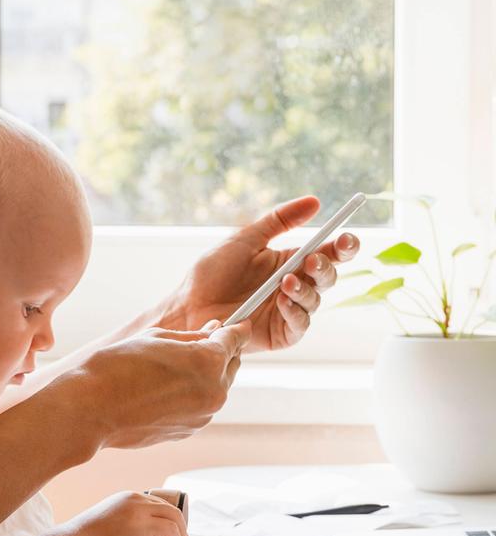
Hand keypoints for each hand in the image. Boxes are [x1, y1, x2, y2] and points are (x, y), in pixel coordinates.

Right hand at [59, 321, 248, 452]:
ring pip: (216, 388)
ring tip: (173, 366)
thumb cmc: (116, 368)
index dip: (237, 330)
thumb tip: (213, 333)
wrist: (90, 409)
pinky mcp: (188, 431)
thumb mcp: (155, 338)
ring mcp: (202, 416)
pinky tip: (164, 388)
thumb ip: (192, 336)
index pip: (235, 340)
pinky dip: (191, 395)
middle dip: (221, 353)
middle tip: (201, 341)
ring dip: (205, 375)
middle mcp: (213, 392)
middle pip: (231, 366)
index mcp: (207, 362)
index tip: (239, 325)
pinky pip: (200, 406)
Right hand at [67, 490, 188, 535]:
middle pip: (170, 508)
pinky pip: (172, 529)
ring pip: (175, 517)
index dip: (169, 522)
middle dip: (180, 530)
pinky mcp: (142, 523)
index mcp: (126, 498)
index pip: (158, 505)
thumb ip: (129, 530)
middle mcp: (134, 498)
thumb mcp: (111, 529)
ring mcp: (139, 509)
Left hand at [172, 196, 360, 351]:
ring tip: (284, 282)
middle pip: (327, 276)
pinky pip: (299, 325)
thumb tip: (315, 201)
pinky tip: (281, 301)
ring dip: (305, 290)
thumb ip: (279, 220)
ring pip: (315, 301)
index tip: (347, 238)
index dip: (343, 246)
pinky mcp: (281, 333)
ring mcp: (289, 311)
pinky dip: (295, 312)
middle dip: (324, 267)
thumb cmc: (213, 272)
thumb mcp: (246, 239)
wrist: (188, 305)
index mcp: (290, 261)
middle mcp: (294, 286)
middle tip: (310, 259)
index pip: (327, 252)